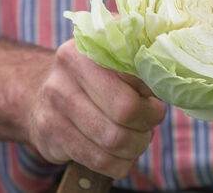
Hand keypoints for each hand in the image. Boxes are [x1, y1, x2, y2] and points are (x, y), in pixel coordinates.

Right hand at [26, 40, 166, 177]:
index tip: (154, 104)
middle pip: (125, 112)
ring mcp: (53, 105)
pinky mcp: (49, 134)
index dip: (152, 101)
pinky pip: (98, 160)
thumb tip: (173, 86)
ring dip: (134, 147)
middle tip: (148, 125)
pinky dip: (119, 164)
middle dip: (146, 126)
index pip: (136, 79)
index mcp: (89, 49)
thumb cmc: (94, 80)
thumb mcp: (115, 64)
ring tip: (135, 140)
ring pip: (113, 141)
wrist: (39, 94)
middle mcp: (66, 73)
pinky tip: (120, 156)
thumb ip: (143, 68)